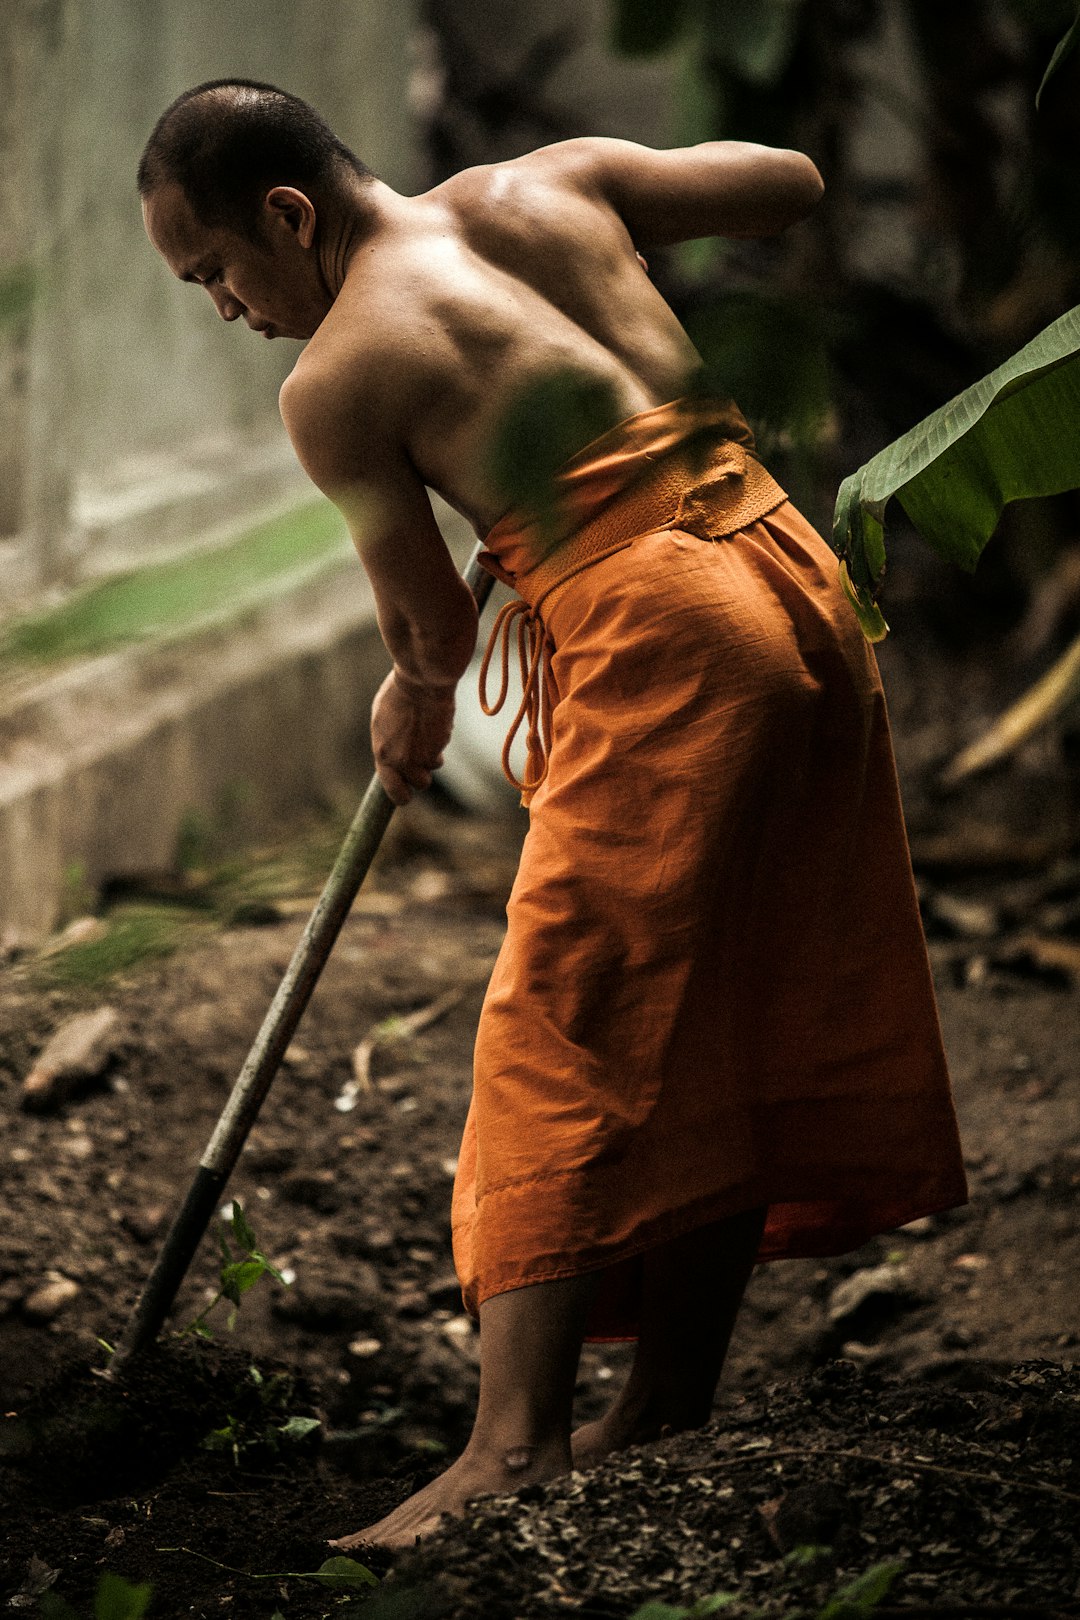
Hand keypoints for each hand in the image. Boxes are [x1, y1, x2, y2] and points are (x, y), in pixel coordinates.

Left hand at [371, 669, 454, 805]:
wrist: (422, 681)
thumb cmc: (398, 695)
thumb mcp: (382, 720)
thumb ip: (386, 743)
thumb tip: (392, 756)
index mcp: (383, 754)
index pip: (394, 791)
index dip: (402, 795)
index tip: (406, 794)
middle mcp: (404, 760)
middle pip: (420, 784)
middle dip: (422, 774)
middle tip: (420, 760)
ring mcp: (425, 754)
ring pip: (434, 766)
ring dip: (432, 755)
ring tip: (425, 732)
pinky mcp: (442, 744)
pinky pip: (441, 748)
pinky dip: (439, 740)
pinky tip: (432, 721)